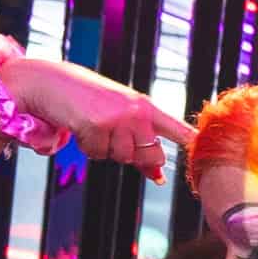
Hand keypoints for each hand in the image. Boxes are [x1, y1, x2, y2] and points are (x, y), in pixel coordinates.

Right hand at [0, 54, 188, 177]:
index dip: (192, 141)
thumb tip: (158, 177)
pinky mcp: (96, 125)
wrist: (49, 81)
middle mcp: (136, 111)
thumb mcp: (119, 118)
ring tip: (92, 125)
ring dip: (104, 149)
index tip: (208, 150)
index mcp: (145, 106)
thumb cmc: (86, 100)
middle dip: (133, 156)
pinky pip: (97, 154)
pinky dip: (86, 146)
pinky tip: (79, 125)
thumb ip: (140, 143)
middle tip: (110, 133)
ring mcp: (117, 118)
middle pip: (151, 155)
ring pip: (121, 158)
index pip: (176, 128)